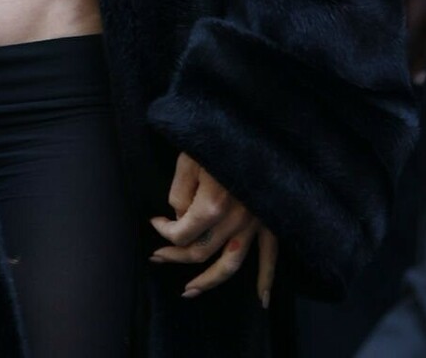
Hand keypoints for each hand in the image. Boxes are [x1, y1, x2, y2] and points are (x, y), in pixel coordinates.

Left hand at [151, 152, 277, 305]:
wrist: (253, 126)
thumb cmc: (215, 137)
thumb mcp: (188, 159)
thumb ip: (180, 192)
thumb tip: (179, 217)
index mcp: (211, 206)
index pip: (180, 233)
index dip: (162, 230)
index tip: (155, 220)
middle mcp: (234, 221)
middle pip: (201, 251)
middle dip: (175, 255)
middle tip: (157, 256)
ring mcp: (254, 223)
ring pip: (231, 264)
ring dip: (209, 281)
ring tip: (190, 291)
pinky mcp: (269, 220)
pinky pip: (271, 256)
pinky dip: (267, 279)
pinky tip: (261, 299)